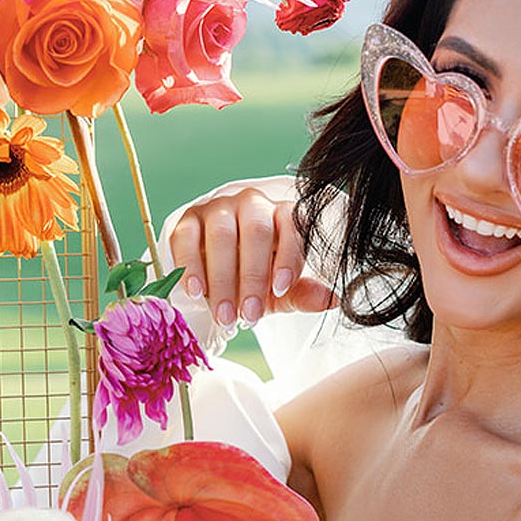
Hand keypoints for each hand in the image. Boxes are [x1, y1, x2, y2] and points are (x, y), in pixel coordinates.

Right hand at [169, 184, 336, 330]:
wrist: (218, 275)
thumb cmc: (257, 281)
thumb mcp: (282, 292)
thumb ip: (303, 294)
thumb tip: (333, 299)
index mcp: (284, 216)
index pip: (292, 228)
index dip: (287, 259)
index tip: (280, 291)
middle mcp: (253, 204)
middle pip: (256, 231)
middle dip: (253, 277)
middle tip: (248, 315)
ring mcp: (220, 208)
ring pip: (222, 234)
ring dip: (223, 278)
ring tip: (224, 314)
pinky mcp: (189, 219)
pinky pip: (187, 236)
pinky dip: (191, 264)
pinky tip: (197, 292)